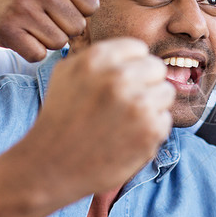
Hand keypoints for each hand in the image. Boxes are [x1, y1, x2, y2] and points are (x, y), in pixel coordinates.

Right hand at [0, 0, 112, 60]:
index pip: (92, 7)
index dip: (79, 10)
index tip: (60, 1)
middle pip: (77, 27)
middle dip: (64, 27)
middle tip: (44, 16)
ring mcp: (20, 8)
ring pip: (59, 42)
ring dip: (49, 40)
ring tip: (34, 25)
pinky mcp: (6, 30)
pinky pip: (39, 54)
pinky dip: (33, 51)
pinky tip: (22, 36)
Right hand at [0, 37, 174, 216]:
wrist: (50, 167)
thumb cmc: (60, 119)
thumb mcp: (67, 73)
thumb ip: (101, 57)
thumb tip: (134, 52)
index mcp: (98, 58)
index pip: (139, 49)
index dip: (131, 68)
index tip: (119, 85)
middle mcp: (119, 77)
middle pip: (157, 68)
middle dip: (145, 84)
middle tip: (124, 105)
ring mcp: (137, 104)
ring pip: (166, 93)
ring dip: (151, 107)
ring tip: (124, 122)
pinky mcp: (150, 130)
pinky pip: (164, 120)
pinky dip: (150, 131)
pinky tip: (126, 139)